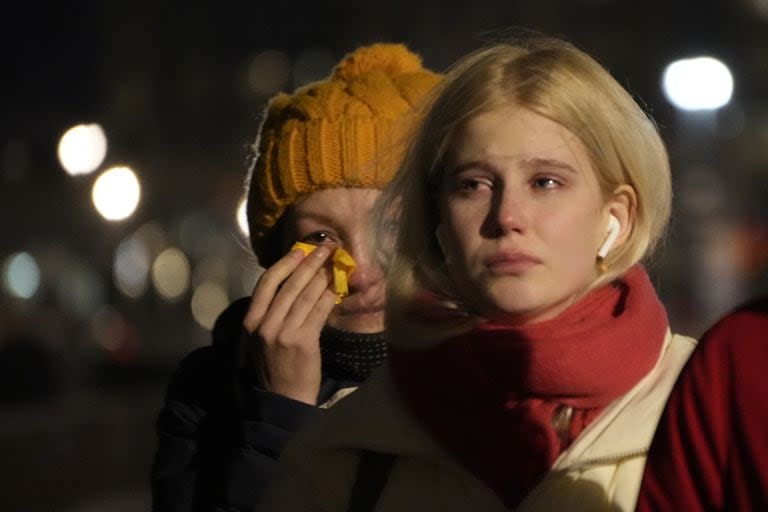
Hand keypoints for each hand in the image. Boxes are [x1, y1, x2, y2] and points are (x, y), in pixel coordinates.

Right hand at [243, 246, 336, 404]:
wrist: (283, 398)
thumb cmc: (275, 365)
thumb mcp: (262, 337)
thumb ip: (272, 312)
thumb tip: (296, 280)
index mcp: (251, 321)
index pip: (266, 283)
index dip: (285, 263)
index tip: (300, 250)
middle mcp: (264, 324)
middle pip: (289, 285)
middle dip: (309, 263)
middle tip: (325, 247)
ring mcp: (283, 333)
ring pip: (305, 296)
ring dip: (322, 276)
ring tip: (334, 263)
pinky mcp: (303, 341)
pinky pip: (318, 312)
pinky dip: (328, 297)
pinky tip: (336, 287)